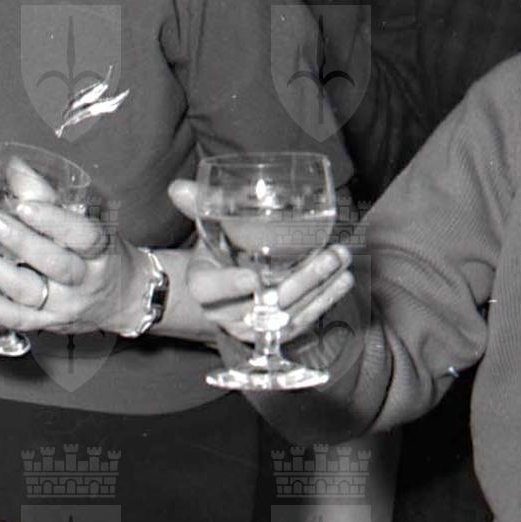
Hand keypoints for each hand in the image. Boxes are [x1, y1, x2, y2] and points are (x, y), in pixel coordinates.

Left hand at [0, 159, 147, 337]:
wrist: (125, 298)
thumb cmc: (100, 253)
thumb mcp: (86, 221)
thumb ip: (48, 196)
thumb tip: (13, 166)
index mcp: (100, 250)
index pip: (82, 235)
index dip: (53, 221)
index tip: (25, 205)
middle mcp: (84, 280)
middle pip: (54, 264)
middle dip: (21, 241)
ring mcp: (64, 306)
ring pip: (28, 292)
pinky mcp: (46, 323)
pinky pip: (16, 319)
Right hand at [164, 179, 353, 345]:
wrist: (223, 289)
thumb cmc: (218, 253)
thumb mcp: (207, 230)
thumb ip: (198, 206)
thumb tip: (179, 186)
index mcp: (202, 285)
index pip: (207, 289)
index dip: (228, 285)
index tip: (252, 276)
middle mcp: (222, 313)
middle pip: (260, 304)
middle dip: (300, 281)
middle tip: (329, 255)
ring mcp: (248, 327)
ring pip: (286, 315)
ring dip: (319, 289)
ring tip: (341, 260)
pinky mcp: (271, 334)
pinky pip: (300, 324)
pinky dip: (324, 302)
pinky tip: (341, 281)